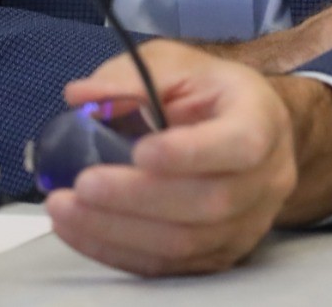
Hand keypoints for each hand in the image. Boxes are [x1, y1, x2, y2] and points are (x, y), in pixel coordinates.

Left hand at [45, 39, 331, 275]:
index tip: (138, 151)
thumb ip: (132, 77)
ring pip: (187, 243)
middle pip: (209, 203)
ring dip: (118, 230)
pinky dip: (118, 250)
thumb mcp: (175, 65)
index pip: (240, 145)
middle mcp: (266, 180)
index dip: (190, 153)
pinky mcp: (220, 255)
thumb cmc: (207, 91)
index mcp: (261, 120)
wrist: (244, 129)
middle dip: (137, 198)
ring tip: (65, 210)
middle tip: (82, 185)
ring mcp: (247, 225)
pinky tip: (80, 230)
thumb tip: (80, 95)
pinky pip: (170, 266)